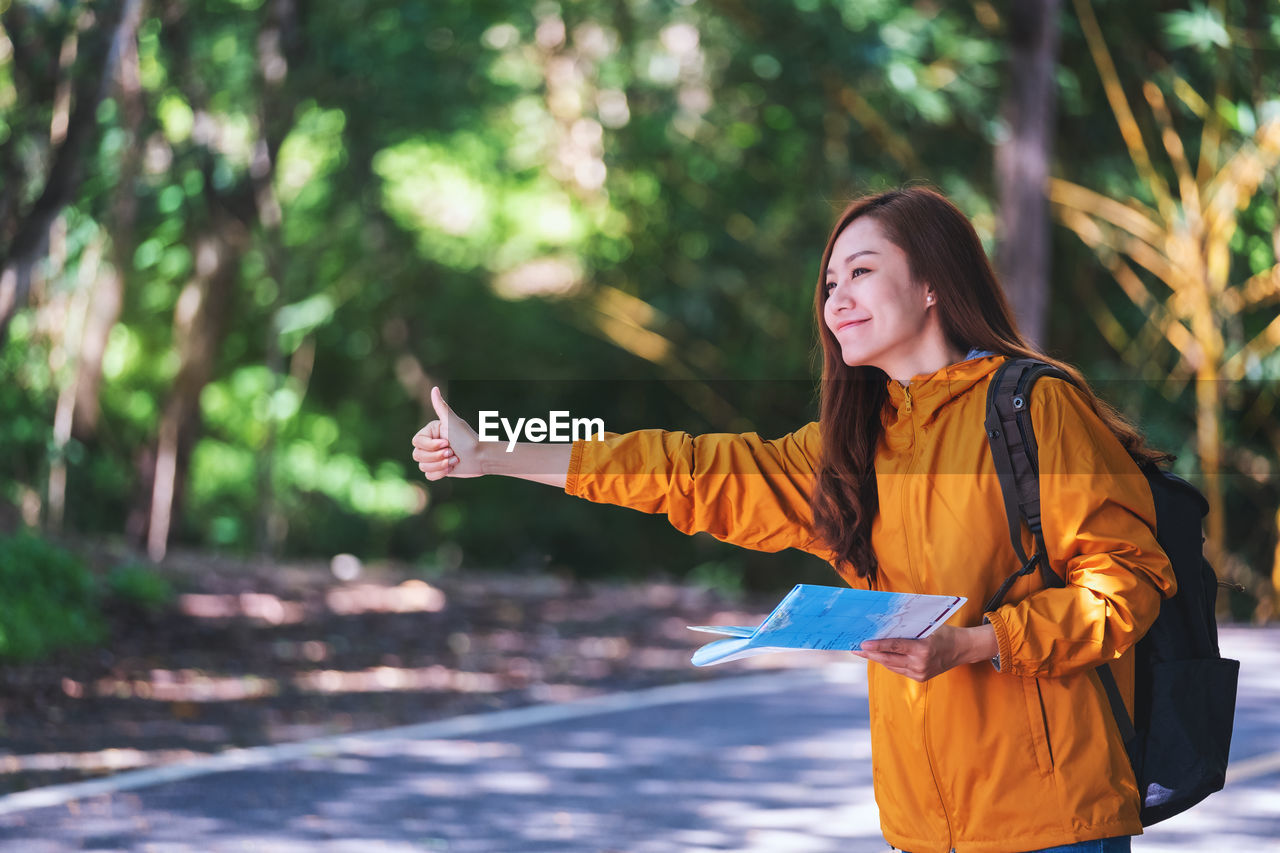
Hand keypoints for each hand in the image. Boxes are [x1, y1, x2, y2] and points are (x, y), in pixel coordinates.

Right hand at [411, 387, 481, 479]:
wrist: (482, 456)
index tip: (447, 443)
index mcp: (430, 432)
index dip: (430, 446)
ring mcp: (433, 457)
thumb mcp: (453, 422)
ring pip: (423, 467)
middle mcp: (430, 444)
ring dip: (441, 465)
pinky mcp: (438, 470)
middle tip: (453, 452)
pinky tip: (453, 468)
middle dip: (436, 457)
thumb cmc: (468, 438)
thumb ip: (441, 407)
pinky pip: (429, 476)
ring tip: (455, 460)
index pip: (417, 442)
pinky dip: (441, 473)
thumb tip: (434, 388)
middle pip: (417, 455)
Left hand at [852, 624, 995, 681]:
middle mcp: (920, 663)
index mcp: (923, 648)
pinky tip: (879, 656)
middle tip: (855, 648)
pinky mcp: (920, 678)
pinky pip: (898, 669)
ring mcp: (920, 673)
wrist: (962, 649)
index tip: (862, 644)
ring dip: (877, 658)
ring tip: (863, 651)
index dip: (877, 645)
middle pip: (889, 659)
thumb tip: (883, 627)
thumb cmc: (943, 633)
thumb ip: (907, 630)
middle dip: (870, 653)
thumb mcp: (926, 627)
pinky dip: (889, 662)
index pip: (894, 646)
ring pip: (892, 665)